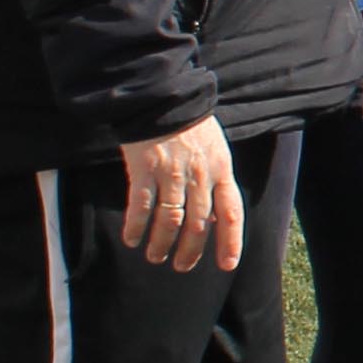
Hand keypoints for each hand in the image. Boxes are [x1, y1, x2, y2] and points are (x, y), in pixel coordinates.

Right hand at [119, 118, 244, 271]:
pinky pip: (141, 206)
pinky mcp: (144, 169)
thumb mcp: (215, 151)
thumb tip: (209, 219)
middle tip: (181, 266)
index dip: (231, 241)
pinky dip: (137, 226)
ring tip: (155, 256)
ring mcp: (171, 173)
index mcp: (222, 169)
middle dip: (190, 250)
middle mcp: (200, 175)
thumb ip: (214, 182)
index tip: (227, 265)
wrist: (164, 96)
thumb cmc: (191, 125)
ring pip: (170, 220)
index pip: (231, 213)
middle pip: (198, 224)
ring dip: (162, 243)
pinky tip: (132, 239)